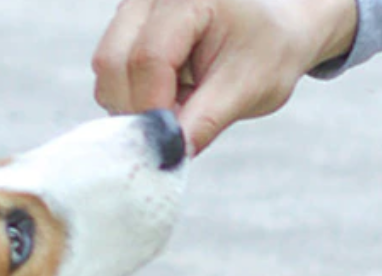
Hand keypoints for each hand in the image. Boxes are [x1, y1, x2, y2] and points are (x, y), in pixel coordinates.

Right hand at [92, 0, 356, 152]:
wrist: (275, 30)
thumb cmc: (269, 51)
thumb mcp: (249, 88)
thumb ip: (206, 120)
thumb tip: (169, 153)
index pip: (149, 58)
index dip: (153, 108)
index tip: (171, 143)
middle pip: (112, 61)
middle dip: (138, 109)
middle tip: (176, 129)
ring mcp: (133, 7)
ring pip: (106, 68)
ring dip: (135, 103)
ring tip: (181, 106)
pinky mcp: (126, 25)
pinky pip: (111, 70)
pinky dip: (134, 95)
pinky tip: (170, 95)